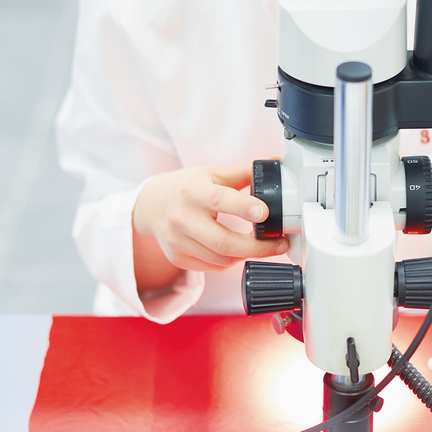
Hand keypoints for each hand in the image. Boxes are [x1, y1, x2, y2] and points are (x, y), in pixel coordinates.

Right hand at [131, 162, 284, 290]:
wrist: (152, 205)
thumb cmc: (186, 187)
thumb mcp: (212, 173)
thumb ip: (244, 171)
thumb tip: (276, 164)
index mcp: (192, 191)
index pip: (219, 200)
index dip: (243, 207)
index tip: (264, 212)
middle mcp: (182, 218)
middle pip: (223, 241)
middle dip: (257, 247)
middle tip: (279, 243)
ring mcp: (178, 242)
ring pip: (222, 259)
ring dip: (247, 254)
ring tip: (262, 245)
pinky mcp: (178, 258)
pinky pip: (214, 267)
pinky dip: (232, 261)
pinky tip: (239, 251)